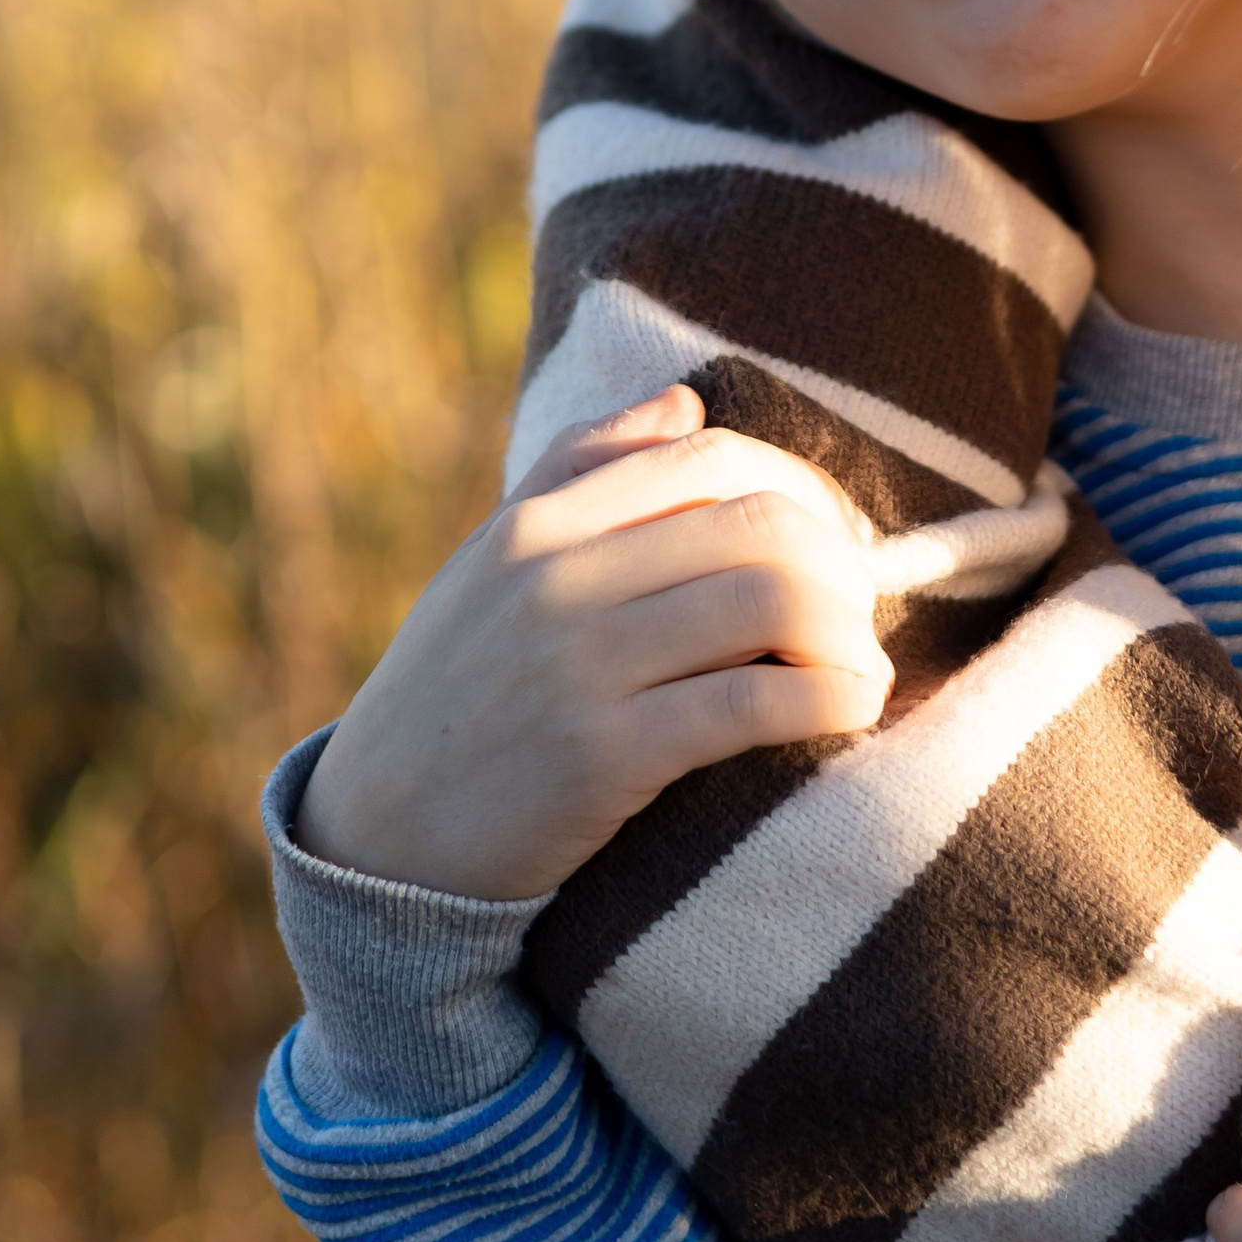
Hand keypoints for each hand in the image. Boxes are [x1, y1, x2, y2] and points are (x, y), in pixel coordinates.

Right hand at [292, 386, 890, 900]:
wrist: (380, 839)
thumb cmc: (458, 692)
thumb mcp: (494, 566)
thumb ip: (584, 471)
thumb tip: (684, 402)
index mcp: (538, 522)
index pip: (708, 457)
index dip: (798, 490)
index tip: (826, 543)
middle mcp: (558, 578)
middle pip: (758, 524)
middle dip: (840, 565)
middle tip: (859, 612)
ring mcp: (581, 665)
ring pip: (772, 601)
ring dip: (849, 634)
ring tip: (862, 667)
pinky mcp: (605, 756)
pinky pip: (755, 703)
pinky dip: (831, 698)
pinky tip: (851, 710)